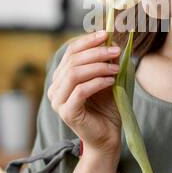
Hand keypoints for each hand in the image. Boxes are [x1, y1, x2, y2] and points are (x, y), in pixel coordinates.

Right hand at [47, 30, 121, 158]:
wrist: (108, 137)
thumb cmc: (106, 109)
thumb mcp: (106, 79)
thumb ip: (105, 62)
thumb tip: (111, 40)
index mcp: (61, 78)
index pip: (70, 52)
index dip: (88, 41)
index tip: (106, 34)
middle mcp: (55, 88)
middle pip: (72, 61)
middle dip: (96, 52)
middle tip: (116, 51)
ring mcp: (58, 101)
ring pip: (75, 73)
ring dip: (98, 66)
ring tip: (115, 68)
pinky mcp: (66, 113)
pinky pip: (81, 90)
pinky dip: (98, 82)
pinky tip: (111, 81)